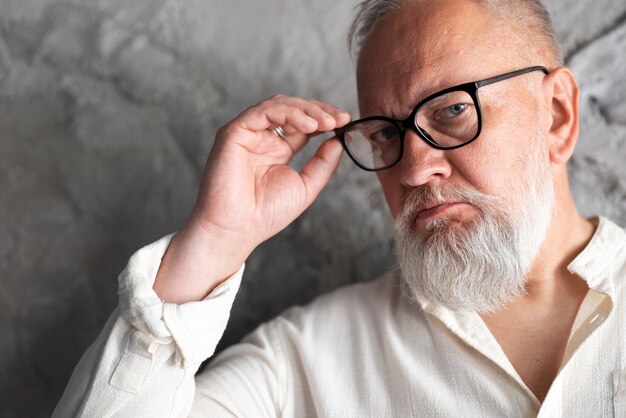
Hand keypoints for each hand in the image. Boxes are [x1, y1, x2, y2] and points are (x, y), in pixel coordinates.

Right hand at [153, 95, 350, 302]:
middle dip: (319, 110)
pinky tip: (309, 125)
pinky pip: (263, 111)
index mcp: (277, 149)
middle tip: (340, 118)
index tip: (345, 121)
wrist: (238, 229)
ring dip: (306, 110)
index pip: (302, 123)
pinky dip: (288, 113)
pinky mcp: (234, 132)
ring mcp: (247, 133)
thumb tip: (339, 140)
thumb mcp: (305, 185)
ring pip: (278, 105)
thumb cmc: (265, 214)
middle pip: (292, 109)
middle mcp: (262, 138)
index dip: (324, 118)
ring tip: (327, 122)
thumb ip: (322, 163)